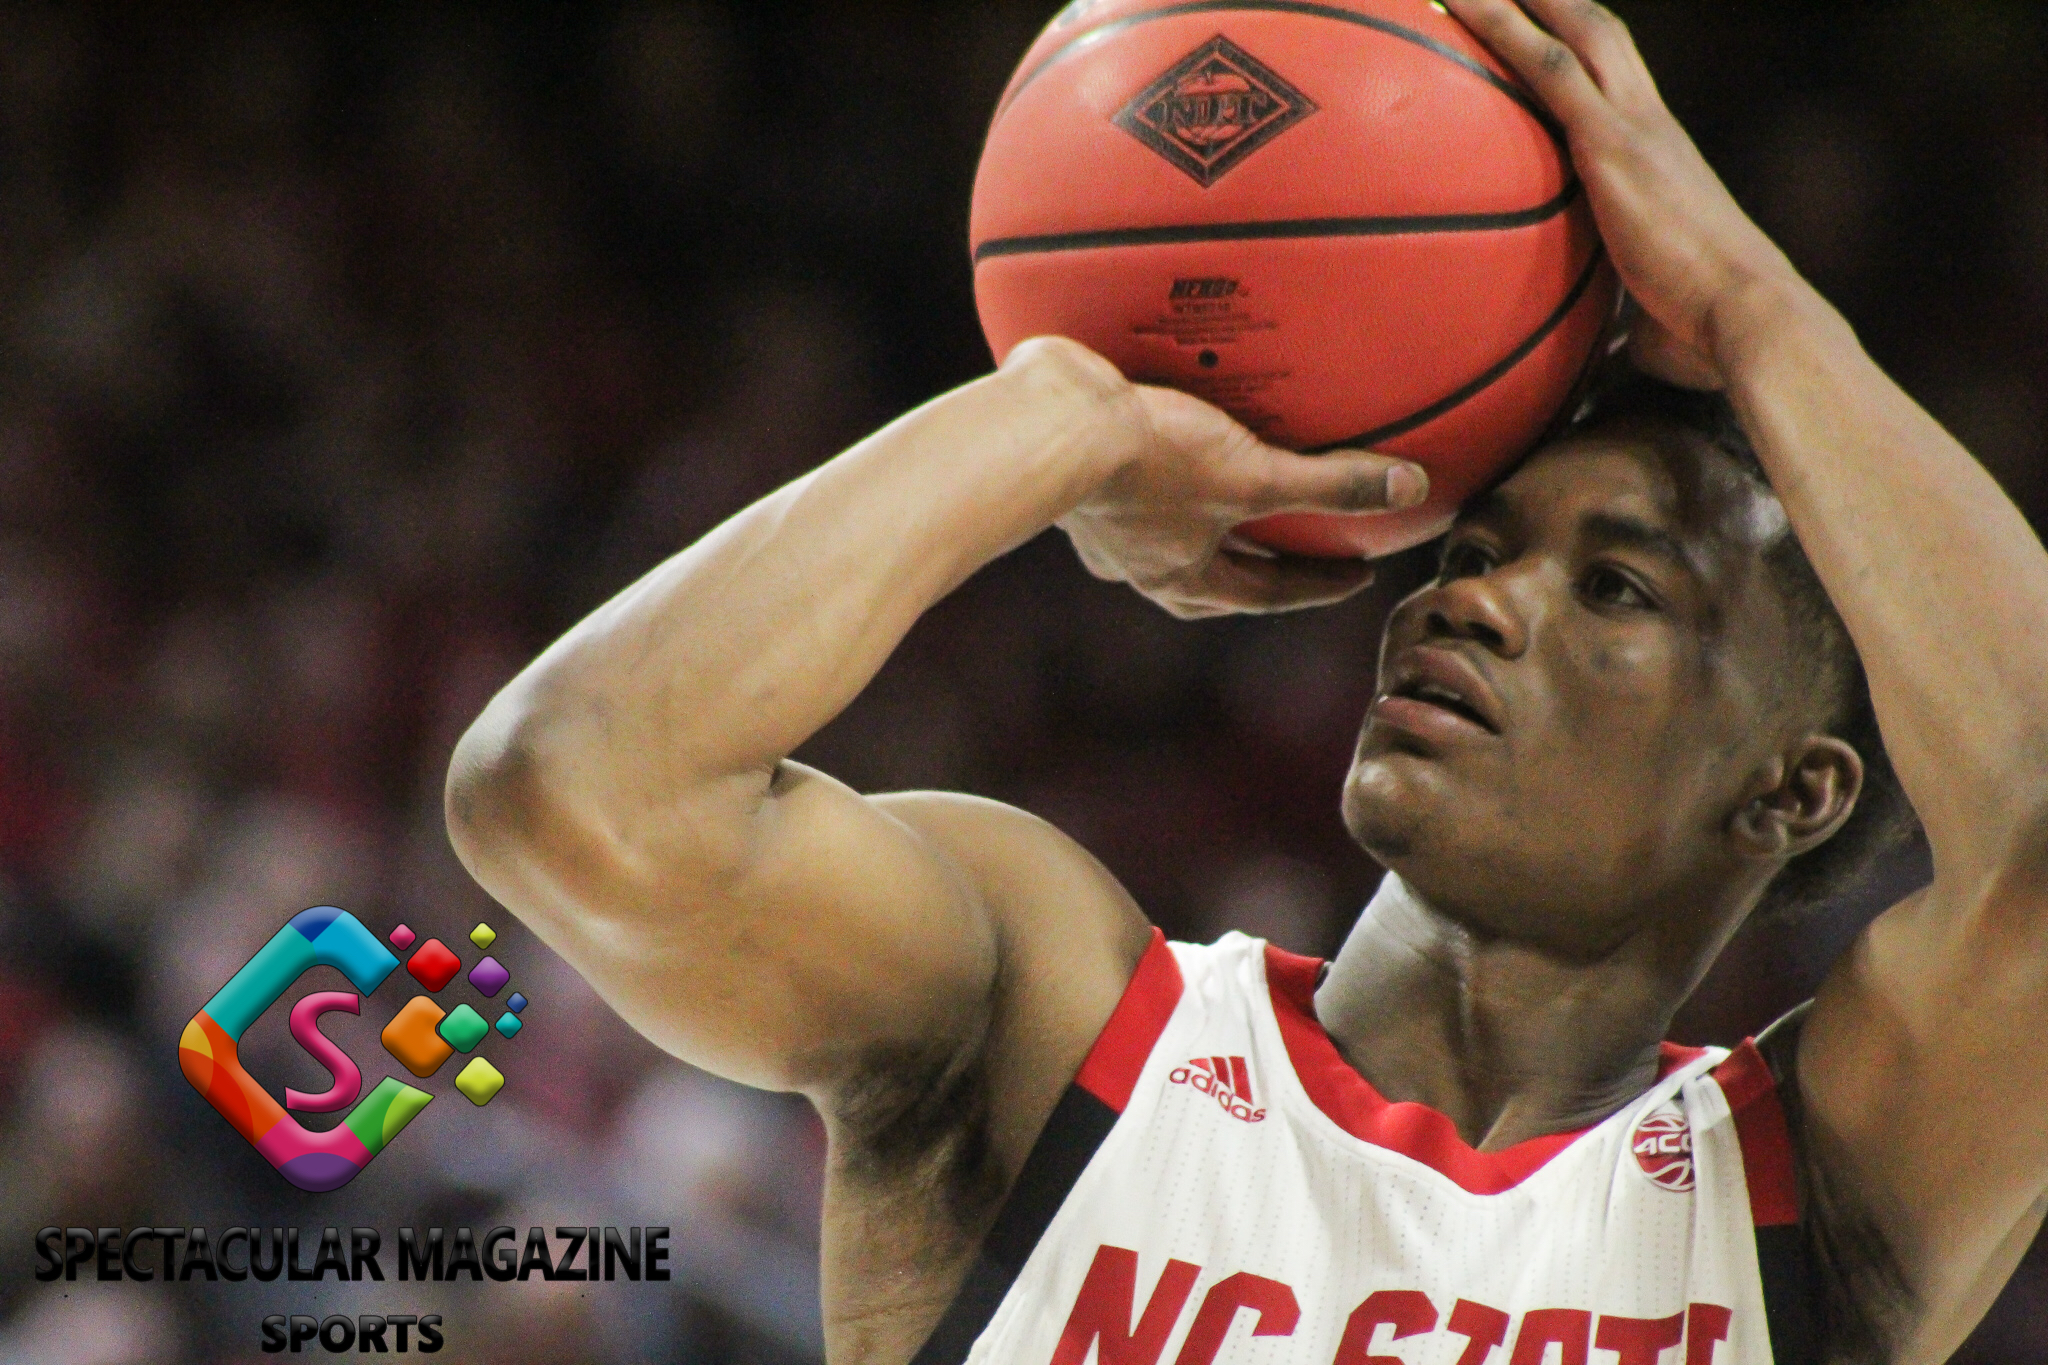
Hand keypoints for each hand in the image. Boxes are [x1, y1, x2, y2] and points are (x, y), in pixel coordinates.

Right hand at [1023, 339, 1428, 618]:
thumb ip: (1329, 484)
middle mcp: (1141, 563)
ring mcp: (1106, 524)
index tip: (1355, 573)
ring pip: (1169, 534)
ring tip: (1232, 495)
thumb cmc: (1147, 464)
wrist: (1051, 425)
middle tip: (1303, 546)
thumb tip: (1407, 488)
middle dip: (1261, 564)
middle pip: (1217, 575)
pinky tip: (1163, 445)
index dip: (1318, 583)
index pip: (1268, 594)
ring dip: (1205, 522)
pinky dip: (1159, 473)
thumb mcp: (1252, 476)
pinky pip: (1134, 484)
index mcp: (1184, 579)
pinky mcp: (1082, 478)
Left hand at [1440, 0, 1808, 388]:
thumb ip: (1621, 316)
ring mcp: (1635, 127)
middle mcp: (1653, 124)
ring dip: (1519, 2)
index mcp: (1666, 157)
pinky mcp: (1612, 143)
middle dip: (1553, 0)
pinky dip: (1502, 29)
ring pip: (1570, 33)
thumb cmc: (1705, 334)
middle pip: (1599, 35)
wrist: (1747, 317)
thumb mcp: (1653, 315)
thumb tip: (1601, 354)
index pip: (1621, 86)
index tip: (1551, 32)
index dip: (1587, 52)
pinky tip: (1456, 5)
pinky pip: (1543, 67)